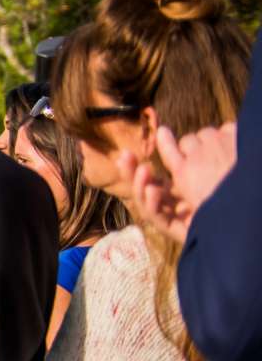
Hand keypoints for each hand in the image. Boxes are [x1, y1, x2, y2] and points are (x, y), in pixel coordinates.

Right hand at [120, 123, 236, 245]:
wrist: (238, 217)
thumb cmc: (225, 189)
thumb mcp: (198, 164)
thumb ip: (178, 151)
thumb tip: (162, 130)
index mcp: (175, 190)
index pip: (149, 178)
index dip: (133, 167)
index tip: (124, 153)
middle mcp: (171, 204)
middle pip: (143, 190)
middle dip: (130, 174)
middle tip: (123, 158)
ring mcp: (172, 218)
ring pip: (146, 204)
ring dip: (139, 186)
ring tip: (142, 170)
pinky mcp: (177, 230)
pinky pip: (159, 219)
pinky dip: (152, 205)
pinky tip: (153, 190)